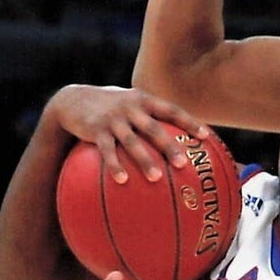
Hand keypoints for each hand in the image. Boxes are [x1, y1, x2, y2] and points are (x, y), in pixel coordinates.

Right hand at [47, 85, 209, 184]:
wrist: (74, 99)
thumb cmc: (111, 108)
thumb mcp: (131, 104)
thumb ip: (151, 118)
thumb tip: (178, 143)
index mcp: (143, 101)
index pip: (171, 110)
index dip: (189, 122)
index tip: (205, 136)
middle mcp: (130, 107)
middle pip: (154, 128)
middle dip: (170, 146)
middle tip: (183, 164)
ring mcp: (113, 119)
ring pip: (132, 141)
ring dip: (144, 160)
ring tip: (156, 178)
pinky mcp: (96, 130)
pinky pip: (107, 151)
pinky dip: (115, 165)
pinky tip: (122, 180)